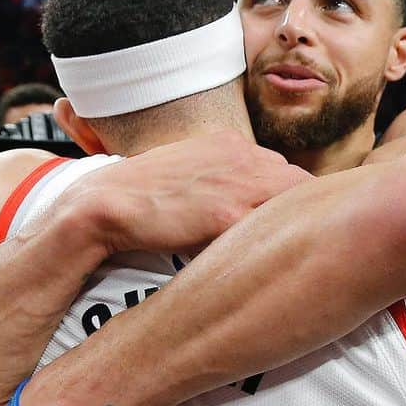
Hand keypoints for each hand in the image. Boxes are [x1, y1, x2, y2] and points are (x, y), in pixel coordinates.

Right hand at [62, 132, 310, 256]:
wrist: (106, 204)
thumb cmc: (143, 196)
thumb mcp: (189, 171)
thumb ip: (223, 178)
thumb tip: (248, 202)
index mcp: (231, 143)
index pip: (285, 171)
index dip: (287, 201)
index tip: (283, 223)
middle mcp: (242, 155)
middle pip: (298, 186)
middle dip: (295, 214)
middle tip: (286, 241)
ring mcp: (240, 182)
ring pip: (293, 206)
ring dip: (287, 229)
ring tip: (276, 253)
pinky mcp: (230, 213)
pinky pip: (271, 229)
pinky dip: (270, 246)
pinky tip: (260, 262)